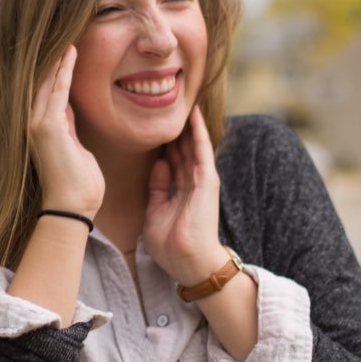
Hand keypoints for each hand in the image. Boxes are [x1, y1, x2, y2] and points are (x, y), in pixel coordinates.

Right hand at [29, 46, 104, 216]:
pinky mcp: (47, 127)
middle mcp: (33, 123)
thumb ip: (68, 126)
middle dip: (52, 55)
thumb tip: (68, 107)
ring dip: (57, 57)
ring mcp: (37, 124)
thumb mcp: (74, 147)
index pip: (47, 89)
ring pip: (46, 80)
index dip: (55, 66)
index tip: (65, 44)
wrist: (73, 208)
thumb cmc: (78, 184)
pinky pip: (57, 90)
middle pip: (41, 80)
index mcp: (41, 128)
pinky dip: (64, 70)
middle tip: (63, 28)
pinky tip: (70, 52)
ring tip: (66, 32)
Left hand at [143, 105, 226, 284]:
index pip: (171, 159)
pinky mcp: (208, 180)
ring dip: (187, 123)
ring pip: (192, 144)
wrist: (188, 262)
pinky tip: (193, 113)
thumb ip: (157, 189)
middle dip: (175, 127)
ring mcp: (201, 180)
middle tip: (167, 102)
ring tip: (182, 98)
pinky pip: (202, 150)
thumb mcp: (155, 213)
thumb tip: (158, 164)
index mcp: (180, 190)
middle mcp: (192, 182)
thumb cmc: (171, 245)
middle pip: (182, 148)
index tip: (152, 122)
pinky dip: (198, 131)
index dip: (163, 141)